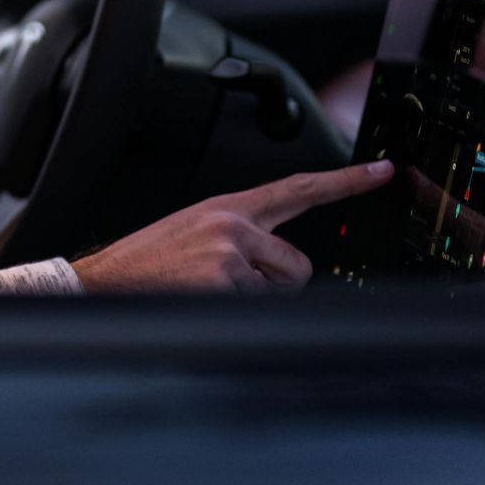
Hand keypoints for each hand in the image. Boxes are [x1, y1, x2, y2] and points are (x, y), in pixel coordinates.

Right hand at [69, 160, 394, 293]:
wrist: (102, 281)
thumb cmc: (147, 262)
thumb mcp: (195, 231)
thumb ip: (240, 235)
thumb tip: (276, 260)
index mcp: (228, 207)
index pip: (298, 188)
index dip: (345, 181)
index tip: (382, 171)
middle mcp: (233, 224)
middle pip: (298, 264)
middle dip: (276, 283)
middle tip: (232, 283)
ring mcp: (230, 252)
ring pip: (280, 290)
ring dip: (252, 299)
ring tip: (208, 290)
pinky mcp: (224, 281)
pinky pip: (256, 309)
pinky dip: (232, 313)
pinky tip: (200, 301)